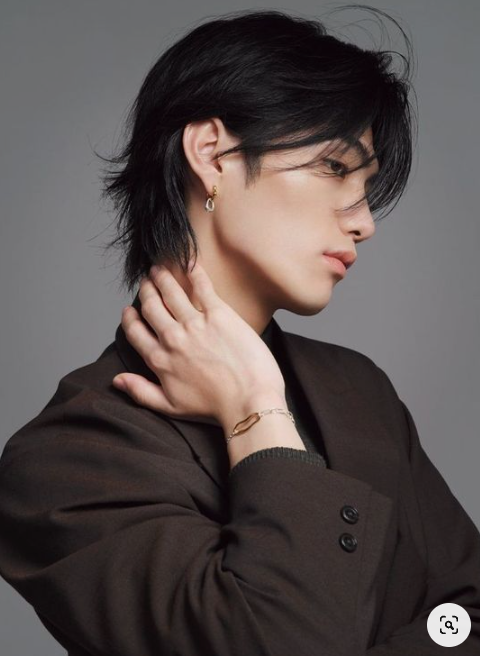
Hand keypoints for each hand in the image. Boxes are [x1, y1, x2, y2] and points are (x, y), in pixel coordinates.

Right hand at [112, 260, 285, 426]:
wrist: (250, 402)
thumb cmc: (214, 409)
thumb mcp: (171, 407)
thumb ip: (141, 392)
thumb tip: (116, 380)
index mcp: (159, 360)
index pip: (135, 331)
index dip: (130, 318)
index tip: (129, 309)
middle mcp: (172, 338)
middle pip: (151, 307)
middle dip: (145, 291)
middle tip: (146, 282)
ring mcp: (195, 324)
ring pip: (171, 292)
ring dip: (162, 277)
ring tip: (159, 268)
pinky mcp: (220, 315)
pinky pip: (202, 286)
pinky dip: (192, 271)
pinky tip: (187, 259)